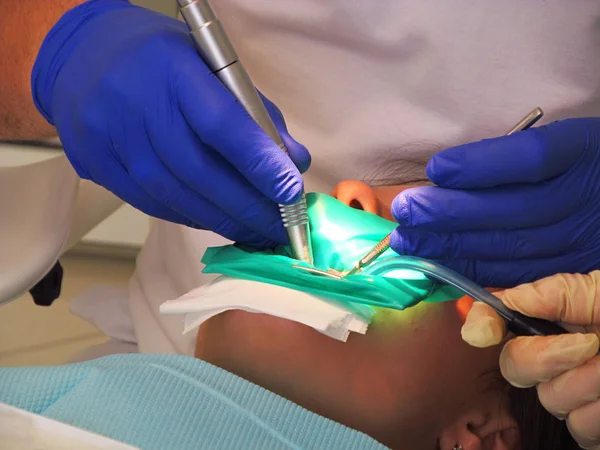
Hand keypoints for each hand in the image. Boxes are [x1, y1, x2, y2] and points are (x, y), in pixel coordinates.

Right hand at [32, 0, 309, 247]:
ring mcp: (109, 136)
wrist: (82, 56)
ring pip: (174, 195)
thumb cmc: (162, 61)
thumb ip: (256, 112)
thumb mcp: (212, 66)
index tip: (291, 193)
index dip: (259, 164)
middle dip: (246, 207)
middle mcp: (136, 103)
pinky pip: (151, 203)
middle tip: (279, 228)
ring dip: (221, 220)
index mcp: (172, 69)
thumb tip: (294, 162)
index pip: (221, 125)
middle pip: (198, 170)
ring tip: (254, 231)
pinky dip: (190, 217)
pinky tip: (216, 221)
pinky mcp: (95, 163)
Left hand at [390, 117, 599, 286]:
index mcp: (581, 151)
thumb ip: (512, 156)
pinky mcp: (571, 270)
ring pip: (511, 245)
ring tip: (407, 240)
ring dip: (451, 244)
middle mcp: (584, 197)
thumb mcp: (557, 141)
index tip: (434, 168)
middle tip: (405, 210)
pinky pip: (519, 275)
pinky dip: (475, 270)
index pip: (531, 157)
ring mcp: (581, 239)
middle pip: (512, 207)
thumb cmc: (575, 163)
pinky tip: (438, 262)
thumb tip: (445, 176)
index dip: (478, 166)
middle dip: (449, 211)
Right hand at [461, 272, 599, 448]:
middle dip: (550, 357)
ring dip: (589, 384)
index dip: (483, 322)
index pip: (498, 319)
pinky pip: (581, 428)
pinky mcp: (596, 425)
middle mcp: (556, 356)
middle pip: (516, 367)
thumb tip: (493, 309)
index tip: (484, 331)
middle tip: (594, 345)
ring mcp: (576, 392)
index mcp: (555, 318)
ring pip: (551, 400)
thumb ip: (552, 295)